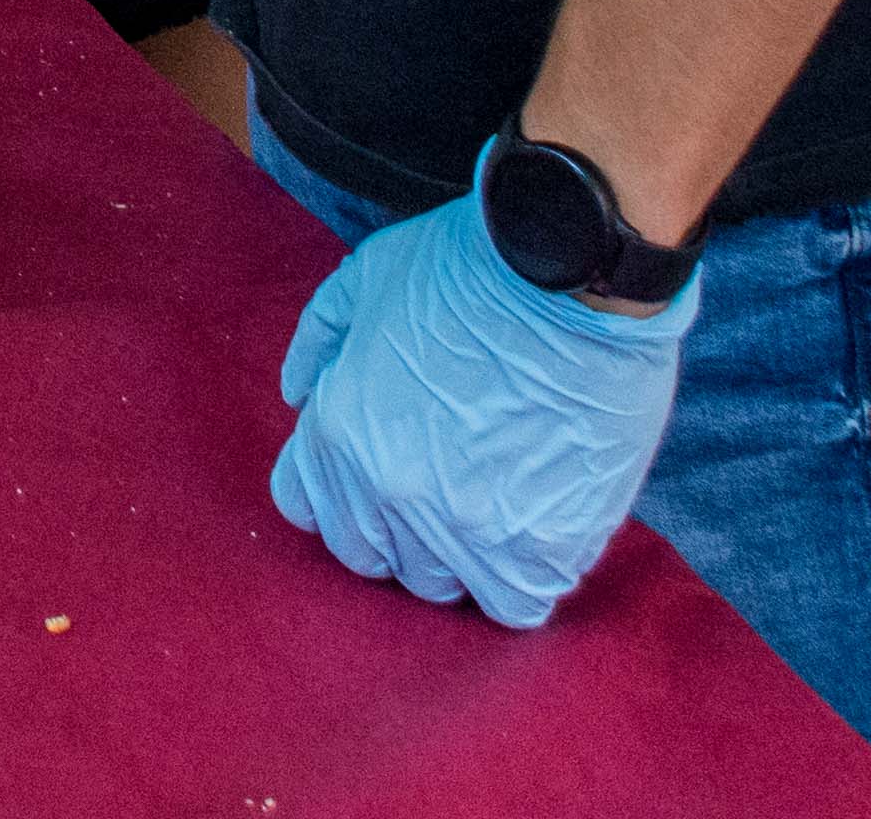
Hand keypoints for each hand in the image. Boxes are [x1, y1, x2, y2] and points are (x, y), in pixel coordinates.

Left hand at [270, 158, 698, 628]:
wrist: (572, 270)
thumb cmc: (468, 265)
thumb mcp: (365, 278)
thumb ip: (318, 342)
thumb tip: (298, 394)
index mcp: (338, 435)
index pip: (306, 507)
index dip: (340, 487)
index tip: (379, 469)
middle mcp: (390, 496)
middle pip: (370, 557)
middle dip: (395, 527)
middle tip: (444, 482)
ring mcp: (466, 530)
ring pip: (441, 587)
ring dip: (459, 556)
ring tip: (495, 501)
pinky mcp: (543, 548)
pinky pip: (514, 604)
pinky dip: (521, 581)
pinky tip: (536, 535)